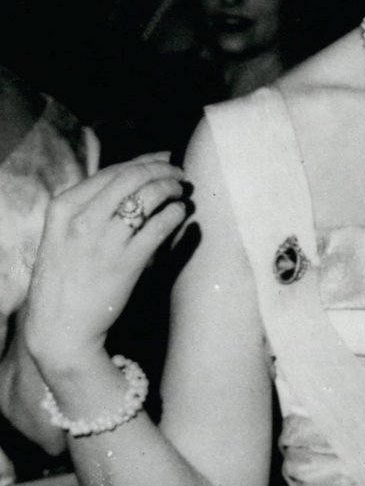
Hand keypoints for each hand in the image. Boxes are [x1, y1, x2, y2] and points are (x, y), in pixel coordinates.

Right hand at [25, 155, 189, 374]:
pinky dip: (175, 215)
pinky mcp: (125, 263)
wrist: (60, 326)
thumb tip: (127, 183)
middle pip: (131, 177)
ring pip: (147, 197)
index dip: (143, 162)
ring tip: (183, 192)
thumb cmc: (65, 280)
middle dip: (161, 170)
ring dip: (172, 189)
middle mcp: (82, 219)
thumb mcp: (63, 235)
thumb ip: (87, 209)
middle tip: (180, 174)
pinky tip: (181, 214)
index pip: (111, 172)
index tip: (162, 159)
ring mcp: (104, 240)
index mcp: (63, 208)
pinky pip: (159, 227)